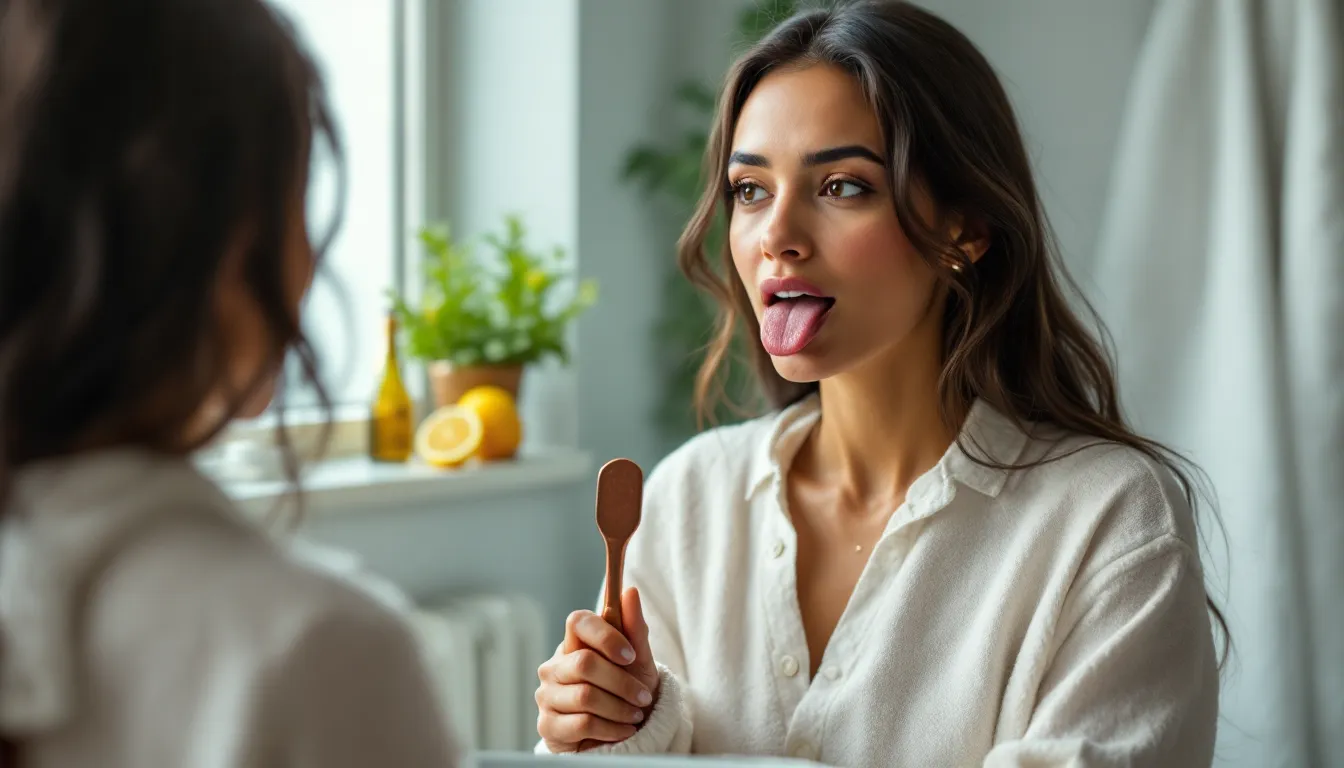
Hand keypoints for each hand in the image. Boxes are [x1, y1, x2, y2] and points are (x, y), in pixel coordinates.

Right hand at [536, 587, 659, 751]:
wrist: (624, 734)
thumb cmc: (628, 690)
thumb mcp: (638, 661)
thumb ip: (634, 628)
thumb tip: (630, 591)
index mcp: (573, 644)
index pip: (577, 622)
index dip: (604, 635)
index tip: (630, 655)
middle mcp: (554, 667)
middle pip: (585, 663)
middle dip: (621, 682)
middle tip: (642, 696)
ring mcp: (547, 696)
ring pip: (585, 696)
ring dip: (619, 708)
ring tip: (636, 715)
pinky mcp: (548, 726)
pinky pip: (582, 723)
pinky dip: (611, 728)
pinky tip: (623, 730)